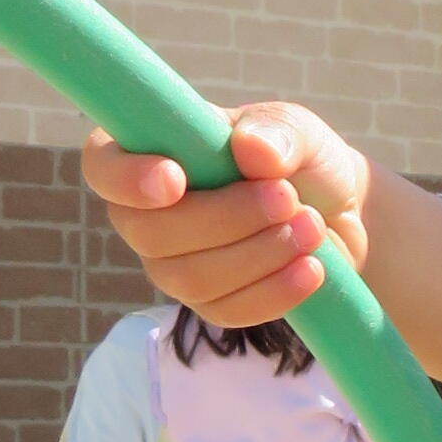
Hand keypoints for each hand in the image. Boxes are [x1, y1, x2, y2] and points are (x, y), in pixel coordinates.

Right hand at [81, 102, 370, 328]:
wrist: (339, 212)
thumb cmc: (298, 159)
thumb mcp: (297, 130)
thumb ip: (278, 132)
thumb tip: (252, 149)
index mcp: (150, 150)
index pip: (102, 165)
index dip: (124, 178)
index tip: (174, 179)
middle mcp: (146, 212)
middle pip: (150, 233)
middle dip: (226, 217)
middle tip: (287, 197)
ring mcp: (173, 263)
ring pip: (191, 278)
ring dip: (260, 253)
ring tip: (312, 226)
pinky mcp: (210, 302)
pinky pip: (227, 311)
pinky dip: (274, 291)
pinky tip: (311, 268)